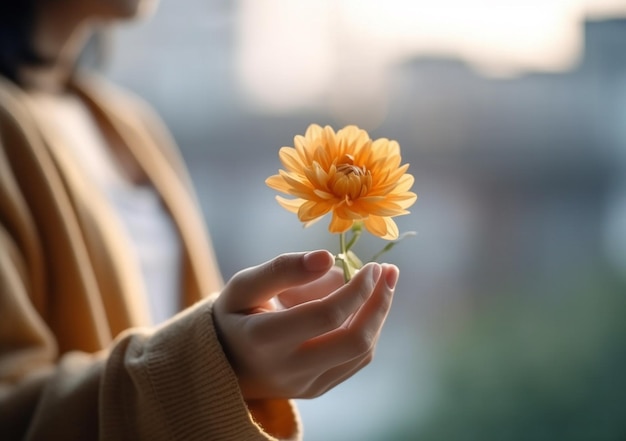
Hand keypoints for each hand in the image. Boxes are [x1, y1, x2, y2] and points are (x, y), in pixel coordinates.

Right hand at [213, 250, 398, 399]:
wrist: (227, 360)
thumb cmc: (237, 313)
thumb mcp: (245, 284)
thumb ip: (283, 269)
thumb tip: (329, 257)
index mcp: (263, 338)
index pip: (325, 315)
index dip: (356, 288)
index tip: (370, 265)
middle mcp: (286, 368)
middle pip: (353, 341)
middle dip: (378, 303)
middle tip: (388, 272)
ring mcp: (305, 384)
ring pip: (360, 352)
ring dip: (378, 314)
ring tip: (383, 283)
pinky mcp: (318, 388)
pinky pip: (356, 360)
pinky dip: (369, 330)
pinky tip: (367, 306)